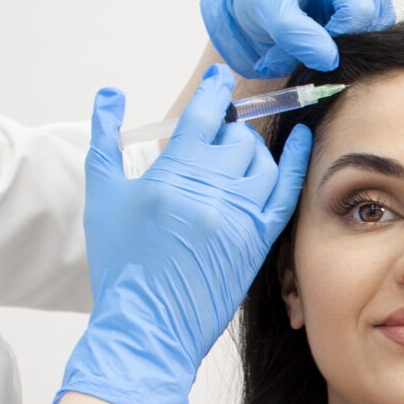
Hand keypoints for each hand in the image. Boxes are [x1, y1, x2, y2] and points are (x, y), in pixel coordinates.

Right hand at [56, 65, 313, 403]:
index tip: (220, 80)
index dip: (215, 91)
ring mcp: (240, 217)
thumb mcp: (103, 196)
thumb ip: (105, 138)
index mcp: (173, 174)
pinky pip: (286, 193)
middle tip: (216, 136)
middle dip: (227, 129)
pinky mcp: (259, 241)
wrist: (147, 323)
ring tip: (235, 155)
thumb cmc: (121, 262)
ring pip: (263, 161)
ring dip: (252, 150)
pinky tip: (300, 143)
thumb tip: (111, 95)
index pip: (205, 115)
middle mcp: (212, 191)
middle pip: (237, 137)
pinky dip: (295, 164)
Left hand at [199, 0, 395, 77]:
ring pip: (376, 32)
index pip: (358, 9)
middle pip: (371, 21)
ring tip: (312, 39)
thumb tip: (330, 60)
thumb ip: (295, 36)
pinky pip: (375, 37)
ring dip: (344, 47)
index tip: (308, 43)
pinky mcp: (377, 6)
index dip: (336, 37)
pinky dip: (350, 46)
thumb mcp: (268, 13)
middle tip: (306, 44)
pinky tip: (326, 38)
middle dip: (340, 43)